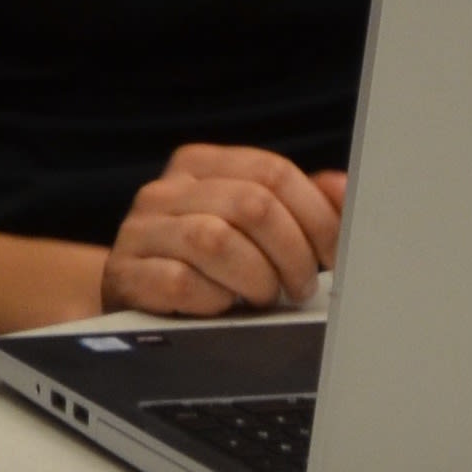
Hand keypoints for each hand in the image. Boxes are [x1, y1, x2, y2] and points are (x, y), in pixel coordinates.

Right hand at [96, 146, 347, 317]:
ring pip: (217, 241)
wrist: (132, 290)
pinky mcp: (128, 274)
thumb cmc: (203, 259)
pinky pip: (182, 283)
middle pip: (252, 206)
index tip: (332, 255)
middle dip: (293, 254)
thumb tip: (343, 189)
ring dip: (257, 279)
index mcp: (200, 164)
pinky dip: (215, 300)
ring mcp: (142, 230)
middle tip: (300, 285)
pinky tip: (222, 306)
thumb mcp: (246, 222)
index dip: (317, 218)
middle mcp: (167, 189)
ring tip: (264, 296)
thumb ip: (297, 202)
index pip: (273, 172)